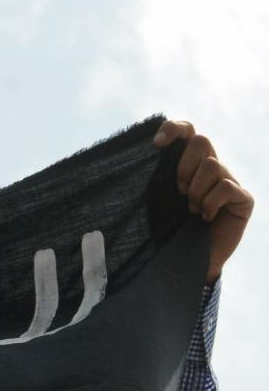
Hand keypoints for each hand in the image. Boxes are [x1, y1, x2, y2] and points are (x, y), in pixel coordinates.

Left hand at [156, 119, 252, 281]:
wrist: (185, 261)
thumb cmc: (166, 229)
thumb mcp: (155, 199)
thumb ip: (155, 175)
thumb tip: (147, 150)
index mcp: (188, 164)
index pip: (187, 131)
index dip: (174, 129)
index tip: (156, 144)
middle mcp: (211, 168)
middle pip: (201, 141)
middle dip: (183, 166)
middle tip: (177, 191)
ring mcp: (230, 182)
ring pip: (212, 165)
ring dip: (195, 190)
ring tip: (191, 210)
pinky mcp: (243, 199)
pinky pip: (225, 187)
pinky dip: (210, 203)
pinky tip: (205, 218)